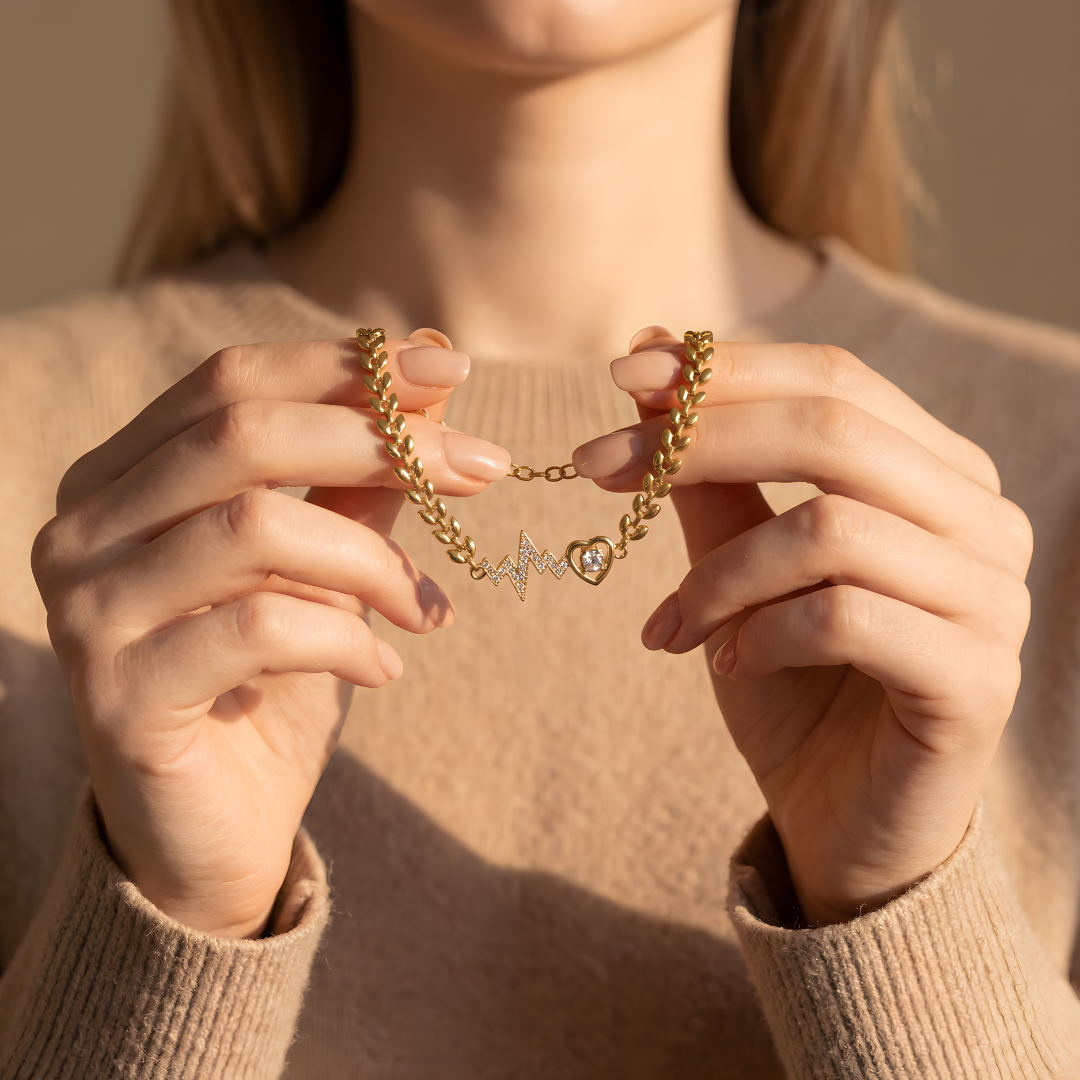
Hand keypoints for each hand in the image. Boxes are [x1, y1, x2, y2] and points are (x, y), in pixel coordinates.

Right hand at [33, 330, 509, 937]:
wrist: (216, 829)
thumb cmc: (269, 684)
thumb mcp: (323, 568)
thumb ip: (359, 480)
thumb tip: (433, 378)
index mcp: (123, 477)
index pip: (230, 381)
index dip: (345, 366)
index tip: (451, 370)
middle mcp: (85, 528)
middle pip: (240, 434)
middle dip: (380, 441)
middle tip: (483, 466)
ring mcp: (90, 610)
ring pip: (254, 528)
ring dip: (372, 561)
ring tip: (428, 607)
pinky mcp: (121, 694)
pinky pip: (258, 630)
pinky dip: (345, 640)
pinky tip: (383, 668)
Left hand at [575, 327, 1031, 923]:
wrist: (843, 820)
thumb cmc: (792, 683)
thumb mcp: (738, 563)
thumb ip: (711, 473)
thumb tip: (653, 356)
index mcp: (936, 473)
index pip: (836, 382)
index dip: (725, 369)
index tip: (621, 378)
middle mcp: (981, 521)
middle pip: (835, 432)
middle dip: (697, 442)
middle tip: (595, 468)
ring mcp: (991, 600)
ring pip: (829, 528)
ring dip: (719, 575)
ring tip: (671, 626)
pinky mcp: (976, 681)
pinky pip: (843, 618)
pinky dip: (758, 634)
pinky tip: (726, 665)